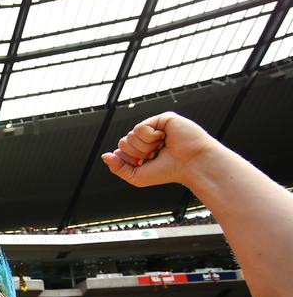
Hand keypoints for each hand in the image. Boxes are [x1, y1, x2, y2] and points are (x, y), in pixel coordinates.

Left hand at [101, 112, 218, 188]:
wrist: (191, 164)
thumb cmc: (168, 172)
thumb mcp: (137, 176)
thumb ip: (118, 167)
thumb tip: (105, 155)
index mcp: (142, 150)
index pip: (121, 152)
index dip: (130, 160)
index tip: (146, 164)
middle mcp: (147, 139)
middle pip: (123, 142)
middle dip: (136, 154)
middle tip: (154, 155)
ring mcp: (154, 128)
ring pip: (130, 135)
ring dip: (144, 147)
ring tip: (161, 147)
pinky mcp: (161, 119)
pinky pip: (140, 127)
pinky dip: (149, 137)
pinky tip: (163, 138)